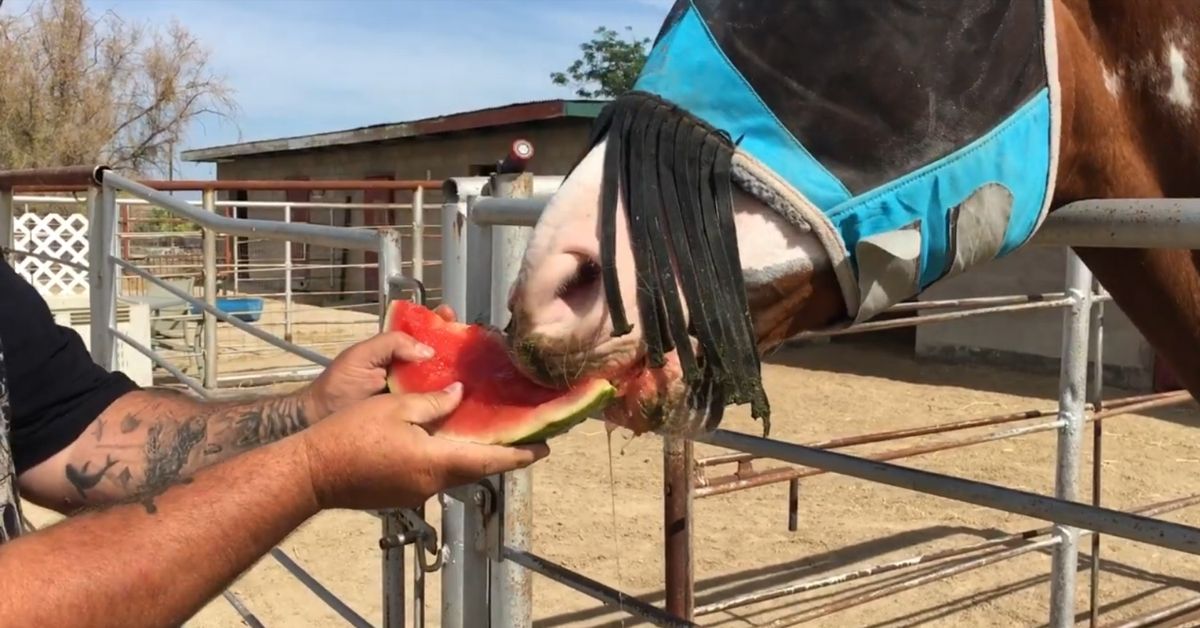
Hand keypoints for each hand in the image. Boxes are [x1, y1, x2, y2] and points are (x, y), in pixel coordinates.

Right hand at [298, 381, 547, 510]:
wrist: (311, 471)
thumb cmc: (352, 434)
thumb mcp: (397, 408)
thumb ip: (434, 403)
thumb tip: (460, 396)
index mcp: (437, 463)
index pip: (491, 460)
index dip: (521, 454)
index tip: (545, 447)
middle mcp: (432, 483)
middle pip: (476, 468)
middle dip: (499, 453)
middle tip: (520, 436)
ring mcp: (414, 492)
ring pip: (453, 471)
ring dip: (470, 453)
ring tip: (484, 431)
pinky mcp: (398, 493)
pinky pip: (432, 473)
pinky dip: (445, 456)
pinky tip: (442, 439)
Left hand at [304, 304, 457, 418]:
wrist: (322, 422)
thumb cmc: (338, 387)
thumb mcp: (360, 355)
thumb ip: (391, 343)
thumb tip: (428, 350)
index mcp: (395, 351)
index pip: (422, 331)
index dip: (438, 321)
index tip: (450, 315)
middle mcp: (410, 371)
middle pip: (440, 354)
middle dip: (457, 343)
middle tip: (469, 337)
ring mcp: (415, 394)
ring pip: (445, 380)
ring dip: (462, 372)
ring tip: (478, 362)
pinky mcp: (417, 416)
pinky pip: (441, 407)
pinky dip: (456, 402)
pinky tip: (471, 395)